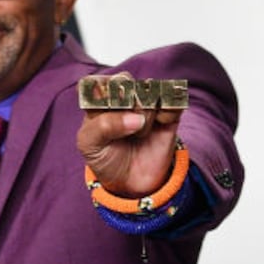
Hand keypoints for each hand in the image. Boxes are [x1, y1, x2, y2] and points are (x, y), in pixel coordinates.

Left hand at [75, 72, 181, 197]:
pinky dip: (167, 112)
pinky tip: (161, 124)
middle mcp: (122, 95)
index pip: (97, 82)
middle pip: (124, 81)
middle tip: (123, 126)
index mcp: (98, 99)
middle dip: (123, 105)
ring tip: (139, 133)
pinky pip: (174, 100)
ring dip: (144, 114)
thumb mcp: (90, 144)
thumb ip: (103, 126)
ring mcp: (146, 102)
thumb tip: (136, 118)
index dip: (102, 96)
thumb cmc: (105, 158)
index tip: (104, 113)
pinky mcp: (168, 112)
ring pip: (148, 91)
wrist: (130, 183)